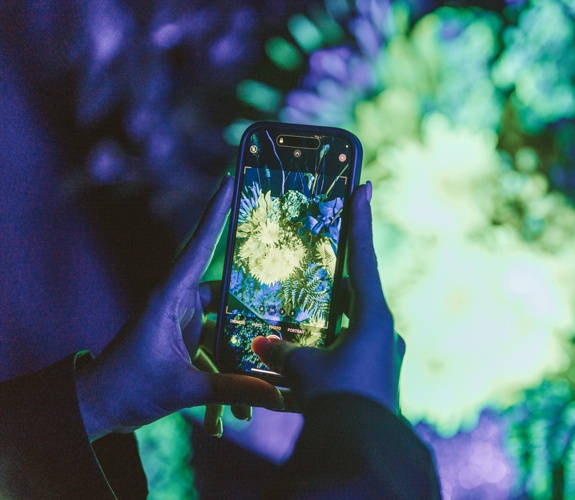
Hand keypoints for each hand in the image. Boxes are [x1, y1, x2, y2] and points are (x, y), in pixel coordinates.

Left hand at [75, 175, 284, 441]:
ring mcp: (183, 319)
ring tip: (274, 351)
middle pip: (225, 285)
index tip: (229, 183)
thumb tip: (276, 396)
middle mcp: (178, 302)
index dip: (214, 214)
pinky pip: (217, 340)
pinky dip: (230, 361)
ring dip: (243, 338)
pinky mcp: (186, 337)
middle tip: (287, 279)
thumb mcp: (182, 389)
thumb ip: (230, 389)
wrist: (99, 406)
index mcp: (169, 298)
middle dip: (254, 288)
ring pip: (224, 318)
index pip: (198, 248)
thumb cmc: (127, 387)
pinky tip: (244, 390)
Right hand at [251, 182, 403, 413]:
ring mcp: (385, 355)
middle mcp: (385, 332)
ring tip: (305, 315)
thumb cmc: (337, 399)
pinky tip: (311, 353)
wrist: (363, 449)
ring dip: (330, 319)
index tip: (365, 187)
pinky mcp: (379, 377)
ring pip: (353, 325)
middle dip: (338, 277)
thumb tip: (264, 345)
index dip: (361, 220)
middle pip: (358, 292)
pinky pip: (352, 350)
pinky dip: (331, 346)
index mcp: (375, 318)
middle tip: (322, 257)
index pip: (364, 258)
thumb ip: (283, 352)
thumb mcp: (304, 370)